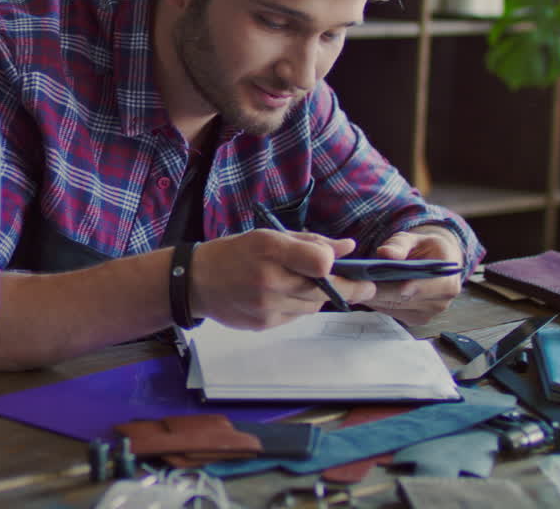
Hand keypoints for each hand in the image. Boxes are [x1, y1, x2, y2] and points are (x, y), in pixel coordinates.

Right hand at [187, 228, 375, 329]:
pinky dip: (299, 306)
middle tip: (363, 283)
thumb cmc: (235, 253)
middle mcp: (268, 279)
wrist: (195, 282)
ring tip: (309, 284)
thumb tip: (348, 248)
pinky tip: (286, 295)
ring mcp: (265, 305)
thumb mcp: (268, 236)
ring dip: (319, 296)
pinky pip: (296, 316)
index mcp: (269, 247)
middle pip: (323, 289)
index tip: (348, 266)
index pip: (320, 262)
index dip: (337, 266)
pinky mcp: (264, 324)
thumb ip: (310, 242)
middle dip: (344, 287)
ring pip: (313, 305)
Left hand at [360, 224, 464, 323]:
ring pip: (391, 307)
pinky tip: (368, 289)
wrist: (437, 262)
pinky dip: (377, 301)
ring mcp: (427, 315)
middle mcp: (440, 303)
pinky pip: (390, 312)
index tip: (376, 283)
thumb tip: (385, 252)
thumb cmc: (425, 249)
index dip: (398, 288)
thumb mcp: (415, 239)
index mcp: (447, 282)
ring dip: (373, 296)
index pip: (421, 289)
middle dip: (376, 290)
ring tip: (357, 282)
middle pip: (401, 300)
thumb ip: (400, 244)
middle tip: (354, 280)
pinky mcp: (414, 320)